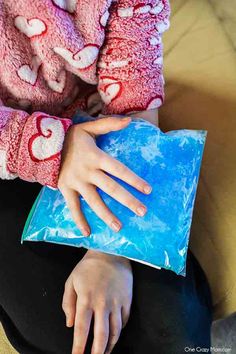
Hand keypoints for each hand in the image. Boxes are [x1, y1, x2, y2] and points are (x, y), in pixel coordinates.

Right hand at [58, 117, 151, 235]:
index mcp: (96, 157)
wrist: (44, 145)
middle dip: (127, 201)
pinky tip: (87, 232)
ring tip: (119, 227)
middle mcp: (88, 171)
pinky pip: (72, 207)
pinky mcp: (65, 189)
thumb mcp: (89, 127)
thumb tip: (130, 121)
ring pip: (94, 201)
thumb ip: (109, 124)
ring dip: (107, 215)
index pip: (119, 170)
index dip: (134, 180)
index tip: (148, 191)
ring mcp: (76, 182)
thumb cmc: (71, 137)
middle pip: (111, 188)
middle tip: (142, 212)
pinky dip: (79, 220)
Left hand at [62, 250, 132, 353]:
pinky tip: (114, 335)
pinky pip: (124, 320)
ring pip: (115, 331)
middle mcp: (102, 303)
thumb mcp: (72, 281)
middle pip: (101, 335)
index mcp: (86, 299)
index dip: (79, 347)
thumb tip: (70, 324)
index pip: (82, 329)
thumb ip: (68, 303)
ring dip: (110, 345)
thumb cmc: (88, 267)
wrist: (111, 252)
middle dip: (97, 352)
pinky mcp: (127, 300)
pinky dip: (119, 331)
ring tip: (105, 353)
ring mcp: (117, 302)